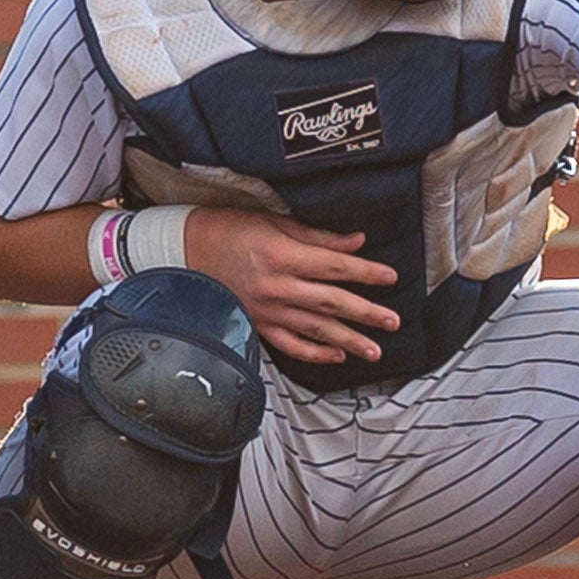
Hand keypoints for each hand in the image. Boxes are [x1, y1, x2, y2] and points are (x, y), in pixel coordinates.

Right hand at [184, 206, 400, 366]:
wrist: (185, 251)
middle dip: (365, 313)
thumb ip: (318, 237)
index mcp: (283, 255)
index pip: (335, 266)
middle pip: (330, 302)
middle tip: (393, 322)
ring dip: (348, 340)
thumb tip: (356, 242)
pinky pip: (289, 345)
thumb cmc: (231, 229)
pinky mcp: (256, 324)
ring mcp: (266, 310)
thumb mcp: (275, 223)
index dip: (365, 272)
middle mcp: (276, 287)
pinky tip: (336, 356)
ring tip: (374, 349)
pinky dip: (314, 352)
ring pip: (314, 329)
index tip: (390, 277)